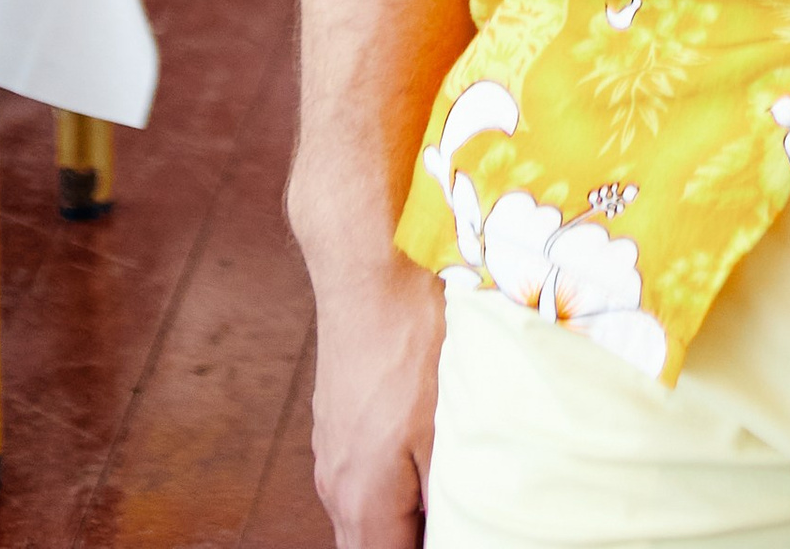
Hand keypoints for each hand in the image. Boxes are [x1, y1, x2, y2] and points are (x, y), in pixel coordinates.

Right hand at [306, 254, 443, 548]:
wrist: (367, 267)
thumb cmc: (411, 340)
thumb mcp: (445, 426)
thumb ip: (446, 493)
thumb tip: (453, 528)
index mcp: (362, 499)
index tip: (460, 535)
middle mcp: (335, 484)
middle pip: (368, 545)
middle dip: (409, 542)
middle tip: (457, 524)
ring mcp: (330, 452)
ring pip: (363, 513)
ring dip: (399, 516)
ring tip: (446, 498)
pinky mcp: (335, 421)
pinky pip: (359, 476)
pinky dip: (389, 485)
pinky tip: (423, 456)